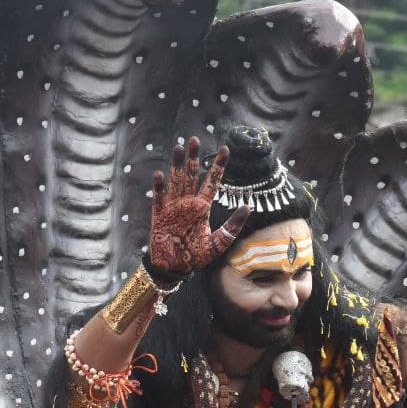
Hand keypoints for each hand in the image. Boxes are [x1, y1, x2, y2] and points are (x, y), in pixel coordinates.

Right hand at [149, 137, 249, 275]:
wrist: (174, 269)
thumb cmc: (195, 257)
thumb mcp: (218, 243)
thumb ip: (232, 226)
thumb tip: (248, 207)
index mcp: (202, 207)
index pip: (212, 182)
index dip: (218, 167)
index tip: (225, 150)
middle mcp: (188, 203)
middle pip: (191, 175)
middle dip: (193, 157)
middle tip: (195, 138)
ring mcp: (173, 207)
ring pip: (176, 180)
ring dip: (177, 164)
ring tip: (178, 147)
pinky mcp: (159, 215)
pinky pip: (159, 198)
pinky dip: (159, 187)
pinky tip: (160, 174)